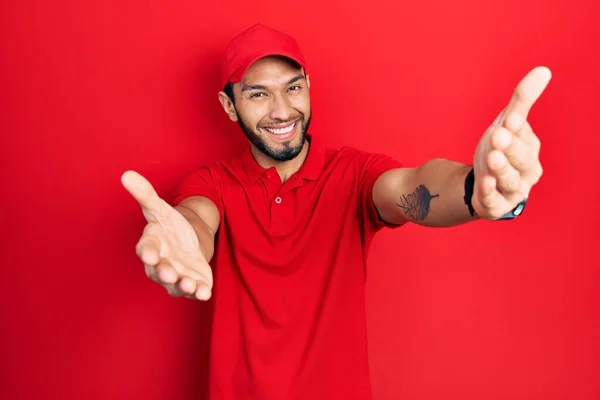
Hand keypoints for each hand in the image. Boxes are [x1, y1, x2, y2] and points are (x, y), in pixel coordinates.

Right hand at [121, 170, 212, 299]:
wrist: (190, 241)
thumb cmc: (170, 227)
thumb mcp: (160, 209)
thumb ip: (145, 194)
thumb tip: (127, 174)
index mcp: (151, 246)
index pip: (145, 249)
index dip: (147, 253)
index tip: (149, 255)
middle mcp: (160, 265)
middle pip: (159, 271)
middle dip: (164, 273)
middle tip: (169, 273)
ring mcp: (176, 276)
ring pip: (176, 285)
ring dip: (182, 285)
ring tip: (188, 284)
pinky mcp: (193, 283)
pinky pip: (195, 291)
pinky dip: (199, 293)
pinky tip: (205, 293)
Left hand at [472, 66, 551, 219]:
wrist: (482, 184)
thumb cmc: (500, 150)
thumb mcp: (507, 124)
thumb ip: (522, 100)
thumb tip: (543, 70)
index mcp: (531, 149)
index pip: (525, 137)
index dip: (518, 129)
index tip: (510, 119)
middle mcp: (526, 172)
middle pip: (521, 160)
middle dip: (510, 148)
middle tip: (498, 135)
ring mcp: (512, 190)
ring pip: (509, 180)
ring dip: (501, 169)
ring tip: (492, 157)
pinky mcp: (496, 205)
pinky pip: (494, 200)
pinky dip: (490, 192)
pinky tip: (485, 182)